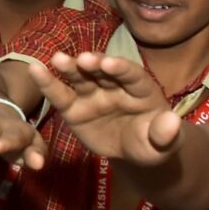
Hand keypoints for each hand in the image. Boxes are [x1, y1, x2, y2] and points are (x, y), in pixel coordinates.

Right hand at [23, 51, 183, 165]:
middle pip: (103, 72)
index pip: (132, 75)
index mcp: (141, 89)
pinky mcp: (74, 107)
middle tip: (83, 59)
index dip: (121, 68)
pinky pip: (60, 95)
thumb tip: (173, 122)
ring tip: (57, 59)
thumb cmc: (152, 143)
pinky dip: (48, 83)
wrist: (134, 150)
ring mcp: (93, 94)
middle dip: (94, 64)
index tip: (110, 63)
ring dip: (70, 67)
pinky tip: (36, 70)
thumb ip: (165, 133)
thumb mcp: (163, 143)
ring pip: (81, 77)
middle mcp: (115, 86)